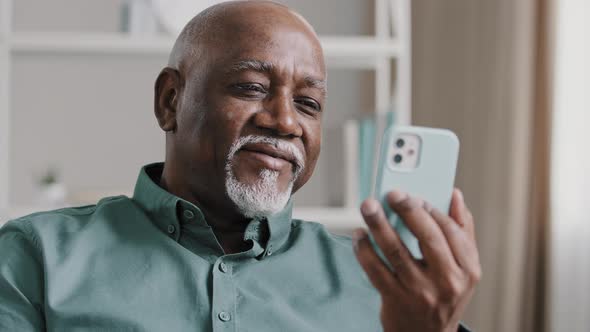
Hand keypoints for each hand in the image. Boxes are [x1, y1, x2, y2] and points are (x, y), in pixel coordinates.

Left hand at [353, 189, 480, 331]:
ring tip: (369, 207)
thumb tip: (455, 195)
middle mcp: (447, 282)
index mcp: (468, 270)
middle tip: (392, 194)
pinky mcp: (395, 299)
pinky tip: (359, 236)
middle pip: (426, 237)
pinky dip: (364, 250)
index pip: (451, 232)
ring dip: (379, 225)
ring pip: (396, 251)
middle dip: (408, 210)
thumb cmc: (445, 294)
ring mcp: (420, 292)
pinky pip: (376, 270)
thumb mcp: (463, 268)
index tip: (414, 195)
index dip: (431, 209)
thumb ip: (462, 231)